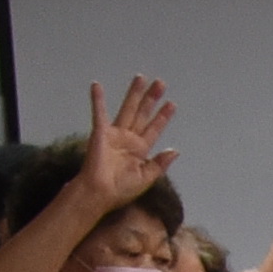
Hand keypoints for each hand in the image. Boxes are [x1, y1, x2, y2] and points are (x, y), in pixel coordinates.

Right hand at [73, 78, 173, 214]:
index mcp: (140, 150)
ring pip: (127, 109)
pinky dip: (97, 100)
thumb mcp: (146, 178)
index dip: (162, 116)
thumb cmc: (121, 190)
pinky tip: (97, 86)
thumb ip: (160, 164)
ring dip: (134, 94)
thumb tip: (175, 150)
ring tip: (141, 78)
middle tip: (161, 83)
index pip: (154, 129)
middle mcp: (128, 139)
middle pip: (142, 114)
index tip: (172, 104)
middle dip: (151, 99)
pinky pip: (99, 113)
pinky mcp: (100, 133)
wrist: (99, 193)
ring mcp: (114, 134)